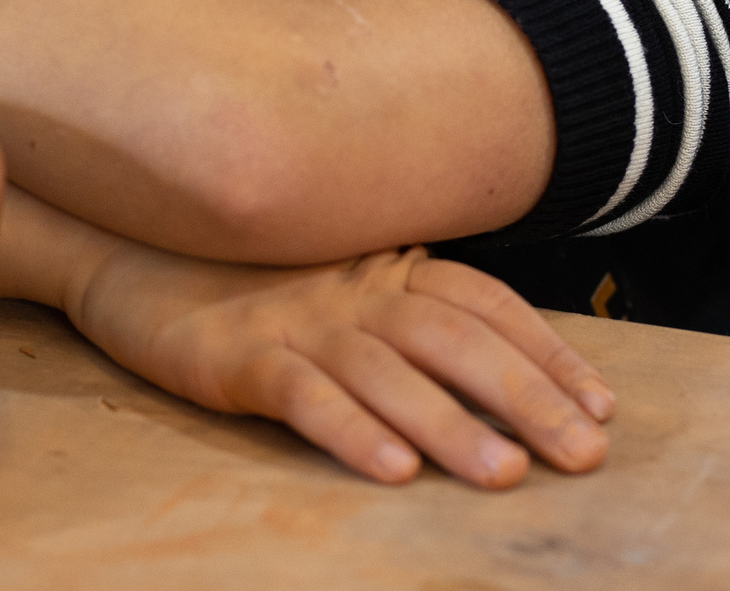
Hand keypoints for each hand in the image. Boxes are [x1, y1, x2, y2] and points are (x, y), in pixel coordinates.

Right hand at [68, 237, 613, 488]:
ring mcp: (294, 321)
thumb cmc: (245, 279)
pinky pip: (303, 394)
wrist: (128, 254)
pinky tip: (392, 470)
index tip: (602, 406)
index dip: (548, 351)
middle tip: (582, 454)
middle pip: (454, 338)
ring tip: (505, 474)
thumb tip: (497, 361)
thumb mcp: (335, 283)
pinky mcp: (237, 358)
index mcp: (384, 266)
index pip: (485, 303)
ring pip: (388, 372)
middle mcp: (351, 289)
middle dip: (527, 396)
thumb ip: (403, 308)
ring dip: (451, 425)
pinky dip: (351, 430)